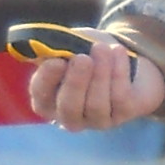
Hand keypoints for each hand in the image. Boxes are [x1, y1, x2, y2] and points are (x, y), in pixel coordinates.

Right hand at [28, 37, 164, 130]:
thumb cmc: (85, 50)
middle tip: (83, 58)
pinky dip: (119, 71)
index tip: (57, 61)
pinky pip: (120, 97)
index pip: (40, 95)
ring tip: (102, 47)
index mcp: (47, 100)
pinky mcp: (124, 114)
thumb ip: (53, 48)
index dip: (47, 80)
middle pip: (69, 108)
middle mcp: (70, 117)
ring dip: (100, 73)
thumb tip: (45, 50)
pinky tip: (117, 50)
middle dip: (75, 83)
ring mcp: (98, 120)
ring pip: (96, 104)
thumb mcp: (67, 45)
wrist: (120, 55)